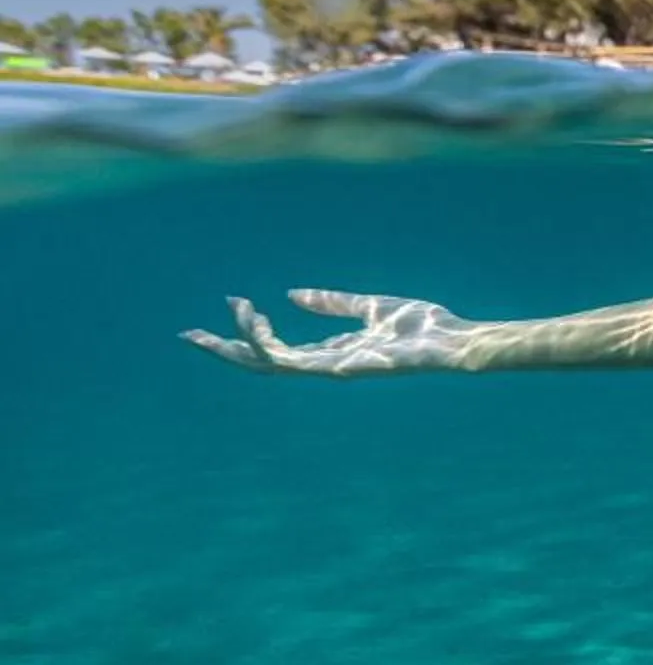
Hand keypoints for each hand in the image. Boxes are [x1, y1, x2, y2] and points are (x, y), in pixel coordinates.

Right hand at [183, 290, 480, 376]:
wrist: (453, 340)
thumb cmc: (422, 326)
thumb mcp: (370, 306)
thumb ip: (333, 302)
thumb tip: (292, 295)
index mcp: (332, 351)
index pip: (277, 349)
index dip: (249, 330)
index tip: (231, 302)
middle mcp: (326, 364)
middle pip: (263, 362)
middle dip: (225, 350)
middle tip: (187, 335)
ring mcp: (332, 370)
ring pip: (271, 362)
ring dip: (245, 338)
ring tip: (236, 306)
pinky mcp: (341, 370)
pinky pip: (294, 360)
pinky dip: (269, 342)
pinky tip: (256, 319)